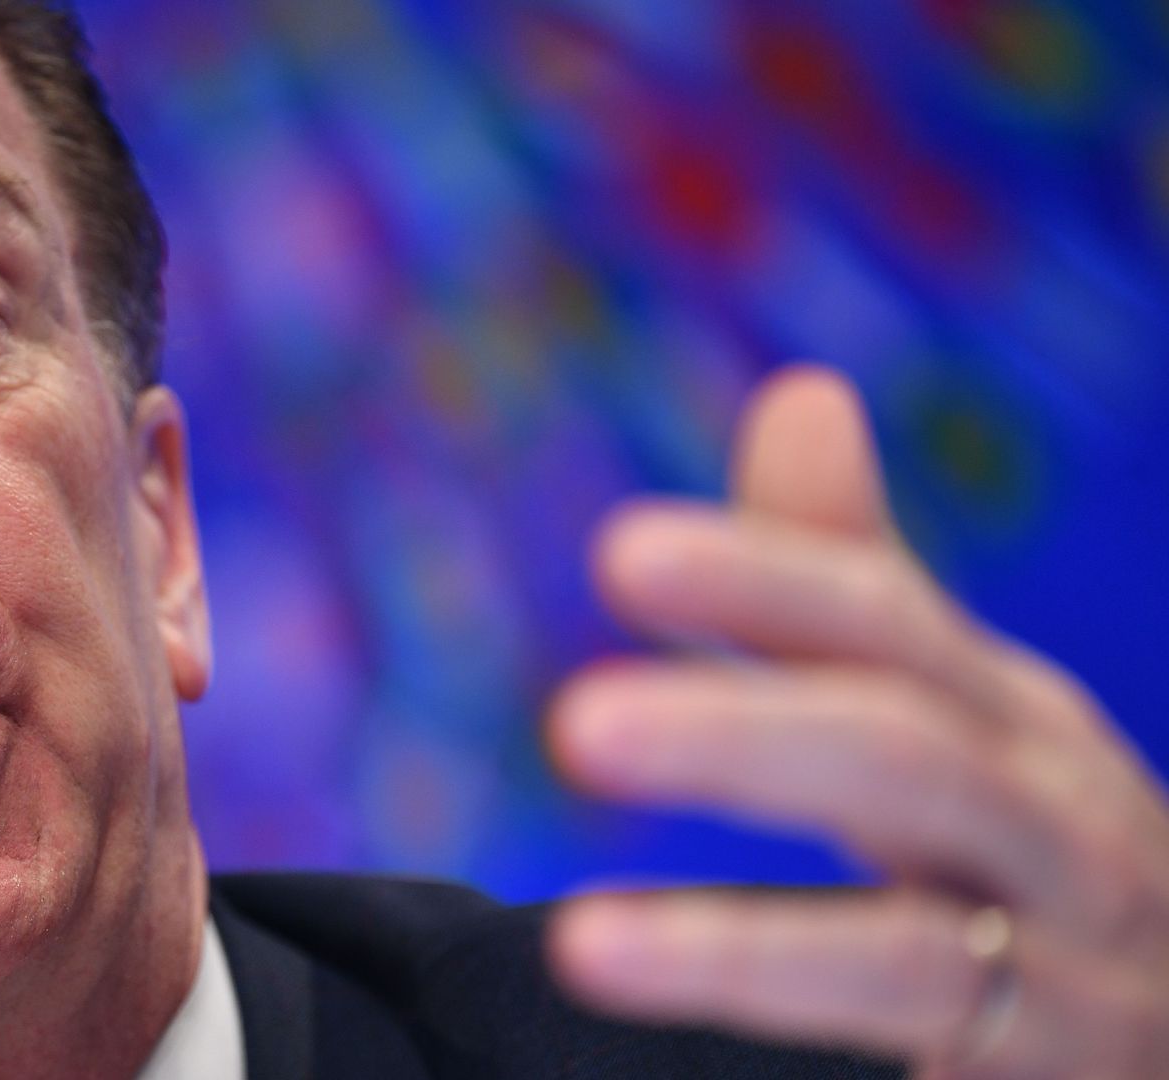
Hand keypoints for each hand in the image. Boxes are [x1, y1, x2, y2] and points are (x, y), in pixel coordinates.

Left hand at [545, 366, 1168, 1077]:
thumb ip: (848, 575)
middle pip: (907, 765)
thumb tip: (796, 390)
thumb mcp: (958, 707)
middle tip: (579, 727)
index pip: (886, 623)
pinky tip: (668, 1070)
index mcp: (1008, 722)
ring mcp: (1065, 985)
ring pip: (907, 962)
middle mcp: (1051, 836)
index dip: (766, 579)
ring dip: (740, 952)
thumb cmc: (1043, 848)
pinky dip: (810, 1072)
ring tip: (580, 946)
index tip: (623, 554)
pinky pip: (928, 1074)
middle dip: (746, 742)